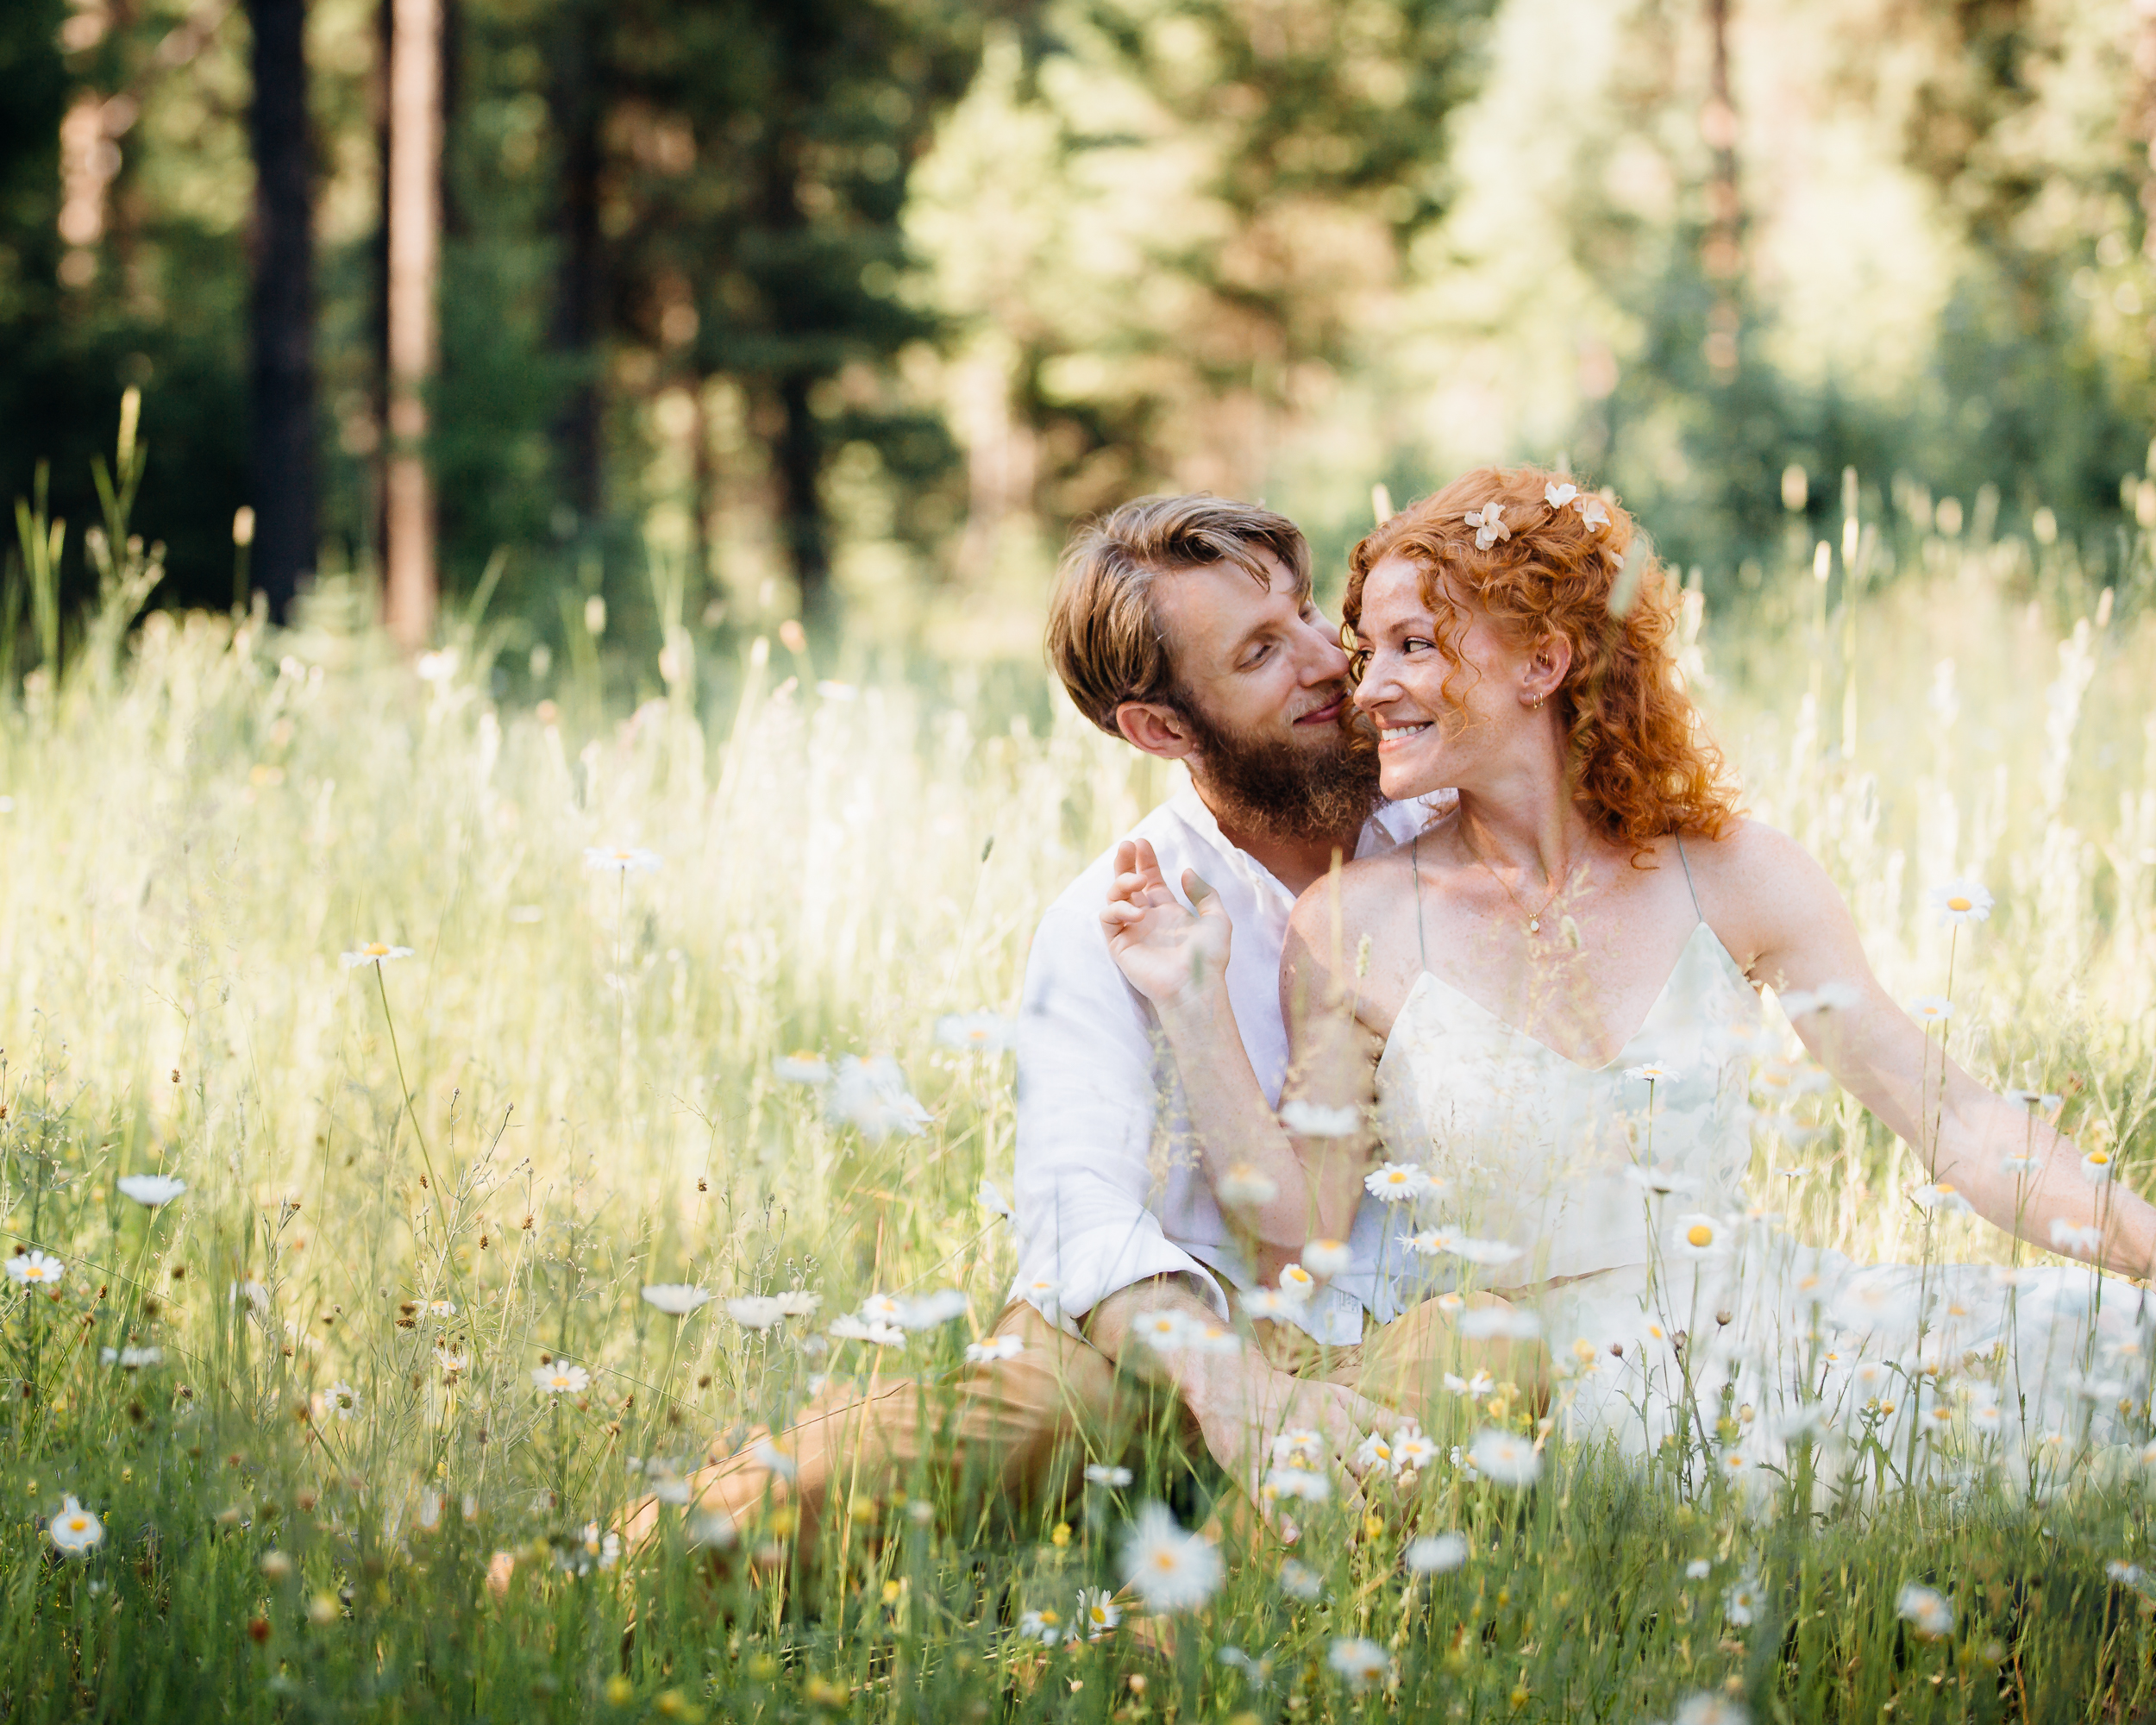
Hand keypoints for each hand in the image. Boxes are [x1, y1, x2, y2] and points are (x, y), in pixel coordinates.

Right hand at [1100, 838, 1232, 1008]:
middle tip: (1127, 846)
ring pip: (1114, 897)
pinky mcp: (1119, 944)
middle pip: (1128, 884)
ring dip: (1122, 883)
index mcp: (1167, 912)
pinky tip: (1138, 913)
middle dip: (1125, 863)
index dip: (1146, 861)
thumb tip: (1186, 872)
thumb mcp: (1217, 920)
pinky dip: (1117, 910)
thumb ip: (1204, 893)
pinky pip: (1108, 919)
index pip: (1151, 881)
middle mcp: (1147, 919)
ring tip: (1138, 881)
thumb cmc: (1208, 958)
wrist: (1195, 986)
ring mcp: (1132, 930)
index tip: (1143, 843)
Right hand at [1185, 1359, 1401, 1532]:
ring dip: (1333, 1523)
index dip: (1389, 1489)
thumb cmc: (1292, 1394)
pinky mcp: (1250, 1465)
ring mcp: (1280, 1453)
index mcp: (1335, 1421)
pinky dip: (1280, 1517)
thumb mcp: (1337, 1396)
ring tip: (1350, 1548)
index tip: (1404, 1510)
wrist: (1232, 1380)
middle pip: (1347, 1482)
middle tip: (1381, 1537)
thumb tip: (1416, 1426)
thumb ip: (1375, 1415)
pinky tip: (1294, 1536)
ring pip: (1311, 1492)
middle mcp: (1311, 1437)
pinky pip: (1267, 1494)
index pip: (1371, 1461)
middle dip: (1366, 1513)